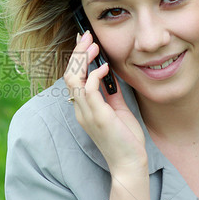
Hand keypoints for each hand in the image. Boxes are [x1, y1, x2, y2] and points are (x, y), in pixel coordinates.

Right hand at [63, 31, 147, 176]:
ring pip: (73, 80)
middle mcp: (80, 110)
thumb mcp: (118, 111)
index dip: (76, 58)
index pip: (72, 78)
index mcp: (83, 108)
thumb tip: (111, 76)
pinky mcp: (98, 117)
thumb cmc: (125, 140)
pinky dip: (94, 76)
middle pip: (69, 75)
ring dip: (82, 60)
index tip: (84, 41)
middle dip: (77, 53)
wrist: (130, 164)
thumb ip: (111, 94)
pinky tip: (105, 68)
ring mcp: (87, 114)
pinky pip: (88, 91)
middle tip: (86, 35)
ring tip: (93, 45)